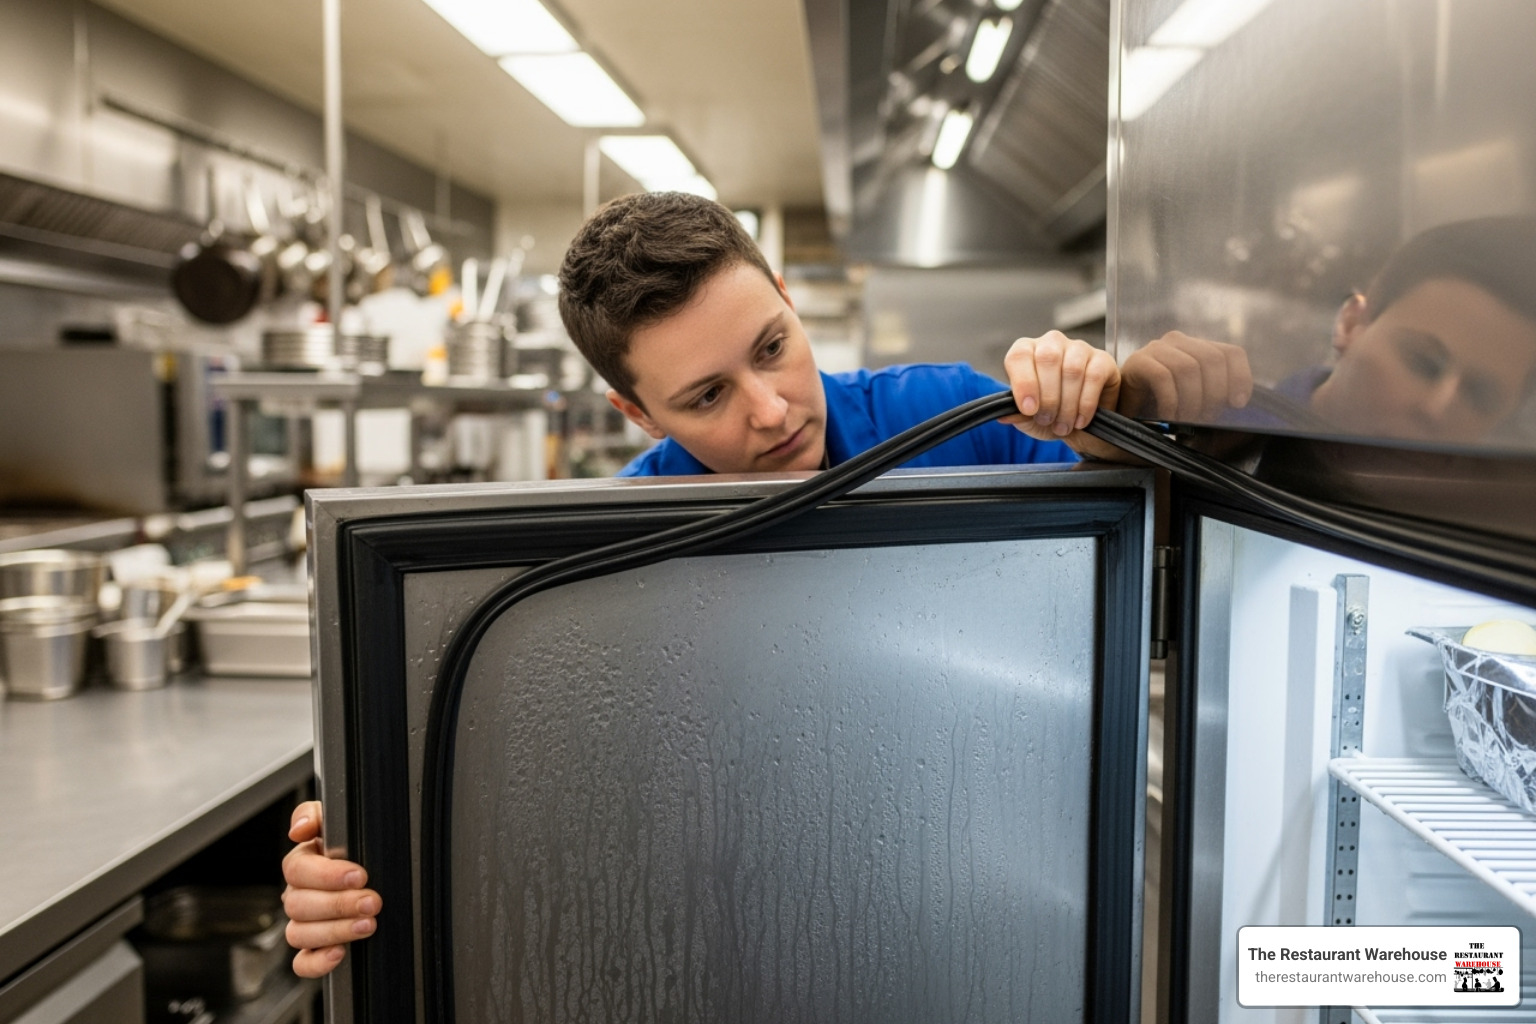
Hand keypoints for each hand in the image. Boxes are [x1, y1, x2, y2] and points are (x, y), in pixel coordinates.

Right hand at [282, 800, 381, 978]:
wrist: (379, 872)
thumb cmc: (357, 845)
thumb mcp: (341, 820)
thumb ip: (316, 815)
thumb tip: (298, 829)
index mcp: (303, 862)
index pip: (297, 870)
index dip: (327, 875)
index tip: (359, 875)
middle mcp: (299, 893)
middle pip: (299, 905)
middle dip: (339, 904)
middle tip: (372, 901)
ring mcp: (304, 923)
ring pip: (299, 933)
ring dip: (335, 930)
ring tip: (368, 924)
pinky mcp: (313, 948)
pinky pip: (302, 963)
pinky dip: (317, 961)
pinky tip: (339, 953)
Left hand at [1002, 331, 1124, 459]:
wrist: (1079, 424)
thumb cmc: (1050, 414)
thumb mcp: (1029, 419)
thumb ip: (1016, 414)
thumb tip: (1004, 415)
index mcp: (1026, 351)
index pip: (1019, 356)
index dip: (1023, 383)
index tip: (1029, 409)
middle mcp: (1052, 343)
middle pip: (1047, 359)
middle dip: (1048, 397)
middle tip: (1047, 420)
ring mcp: (1078, 348)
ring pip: (1072, 369)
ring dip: (1067, 404)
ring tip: (1063, 425)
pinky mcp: (1102, 360)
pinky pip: (1094, 377)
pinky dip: (1086, 403)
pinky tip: (1080, 420)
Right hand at [1118, 331, 1252, 422]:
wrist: (1121, 413)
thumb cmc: (1160, 408)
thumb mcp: (1194, 398)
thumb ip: (1214, 394)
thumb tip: (1238, 404)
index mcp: (1196, 347)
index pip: (1230, 353)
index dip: (1240, 377)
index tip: (1238, 403)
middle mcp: (1178, 341)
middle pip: (1212, 359)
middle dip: (1214, 393)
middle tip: (1207, 418)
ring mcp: (1156, 349)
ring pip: (1189, 367)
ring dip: (1192, 399)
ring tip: (1187, 419)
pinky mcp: (1138, 361)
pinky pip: (1163, 377)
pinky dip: (1171, 400)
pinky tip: (1169, 415)